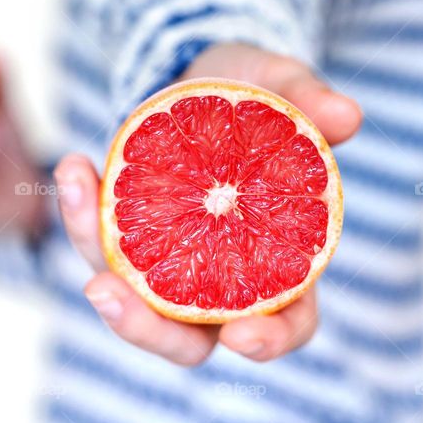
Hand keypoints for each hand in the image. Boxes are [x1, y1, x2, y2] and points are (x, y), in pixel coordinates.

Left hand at [54, 43, 361, 365]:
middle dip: (143, 328)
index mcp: (282, 264)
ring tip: (76, 191)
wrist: (208, 81)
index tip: (239, 335)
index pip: (287, 325)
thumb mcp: (281, 84)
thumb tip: (348, 114)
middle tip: (104, 291)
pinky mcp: (131, 238)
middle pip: (188, 340)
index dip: (268, 341)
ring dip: (95, 259)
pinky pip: (103, 244)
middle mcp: (223, 280)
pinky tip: (74, 164)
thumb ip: (310, 100)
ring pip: (132, 299)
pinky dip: (81, 210)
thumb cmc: (257, 95)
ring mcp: (172, 265)